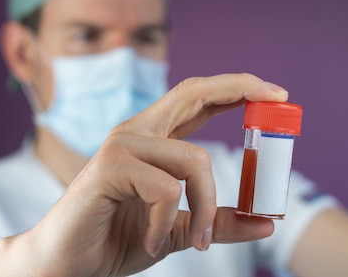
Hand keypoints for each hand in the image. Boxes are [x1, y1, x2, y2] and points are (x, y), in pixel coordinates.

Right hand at [19, 73, 287, 276]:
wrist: (67, 265)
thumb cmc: (118, 238)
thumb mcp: (181, 229)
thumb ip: (218, 220)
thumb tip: (265, 223)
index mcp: (154, 137)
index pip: (198, 97)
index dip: (237, 88)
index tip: (277, 93)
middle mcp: (138, 131)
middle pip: (194, 91)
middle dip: (241, 88)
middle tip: (279, 100)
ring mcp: (122, 145)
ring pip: (194, 159)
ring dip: (207, 208)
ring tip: (197, 242)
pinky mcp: (109, 167)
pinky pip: (166, 190)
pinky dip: (170, 224)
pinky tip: (153, 242)